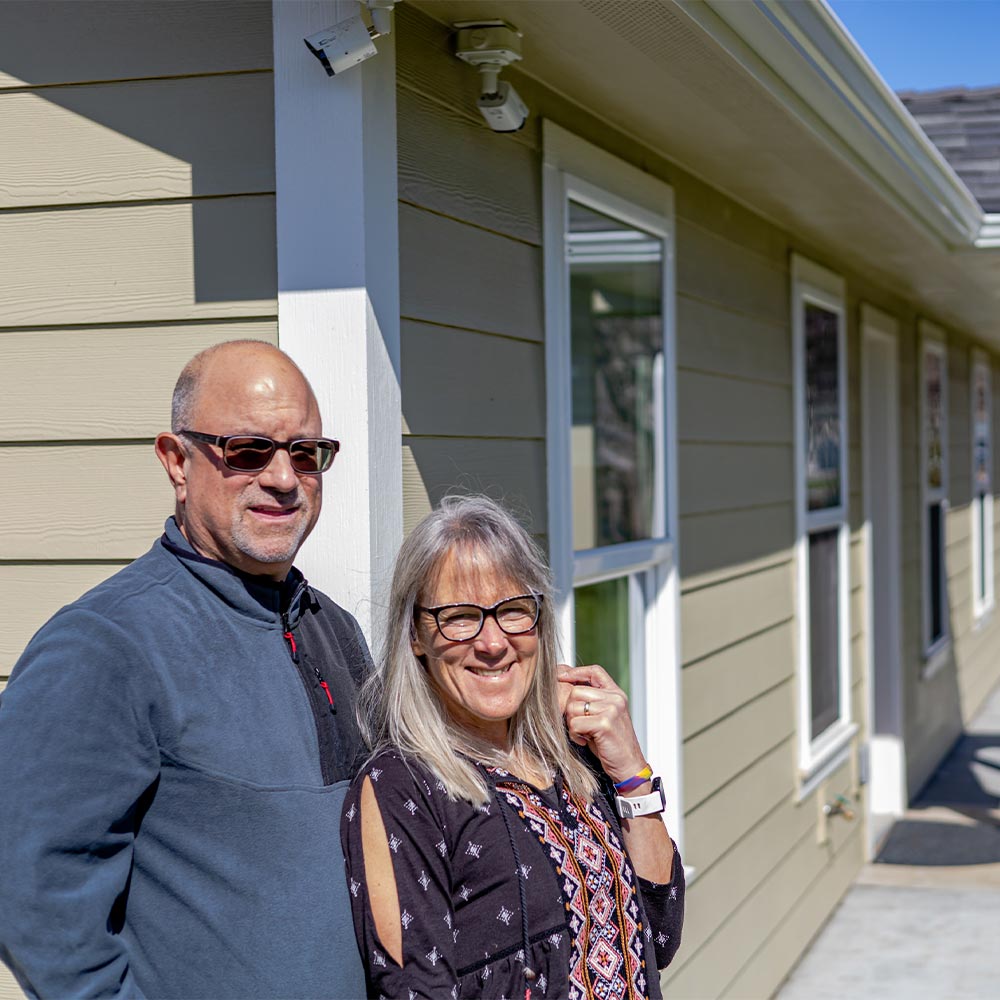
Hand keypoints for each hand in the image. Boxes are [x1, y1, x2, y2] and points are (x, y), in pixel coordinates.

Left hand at [557, 664, 648, 785]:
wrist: (629, 766)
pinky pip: (575, 723)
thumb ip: (591, 700)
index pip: (595, 671)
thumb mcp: (603, 715)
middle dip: (570, 709)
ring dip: (572, 723)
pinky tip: (585, 741)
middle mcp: (615, 698)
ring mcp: (611, 710)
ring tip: (583, 734)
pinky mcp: (605, 723)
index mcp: (616, 694)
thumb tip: (563, 682)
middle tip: (578, 725)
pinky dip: (575, 734)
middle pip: (576, 691)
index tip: (561, 677)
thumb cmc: (611, 742)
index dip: (576, 672)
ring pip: (573, 707)